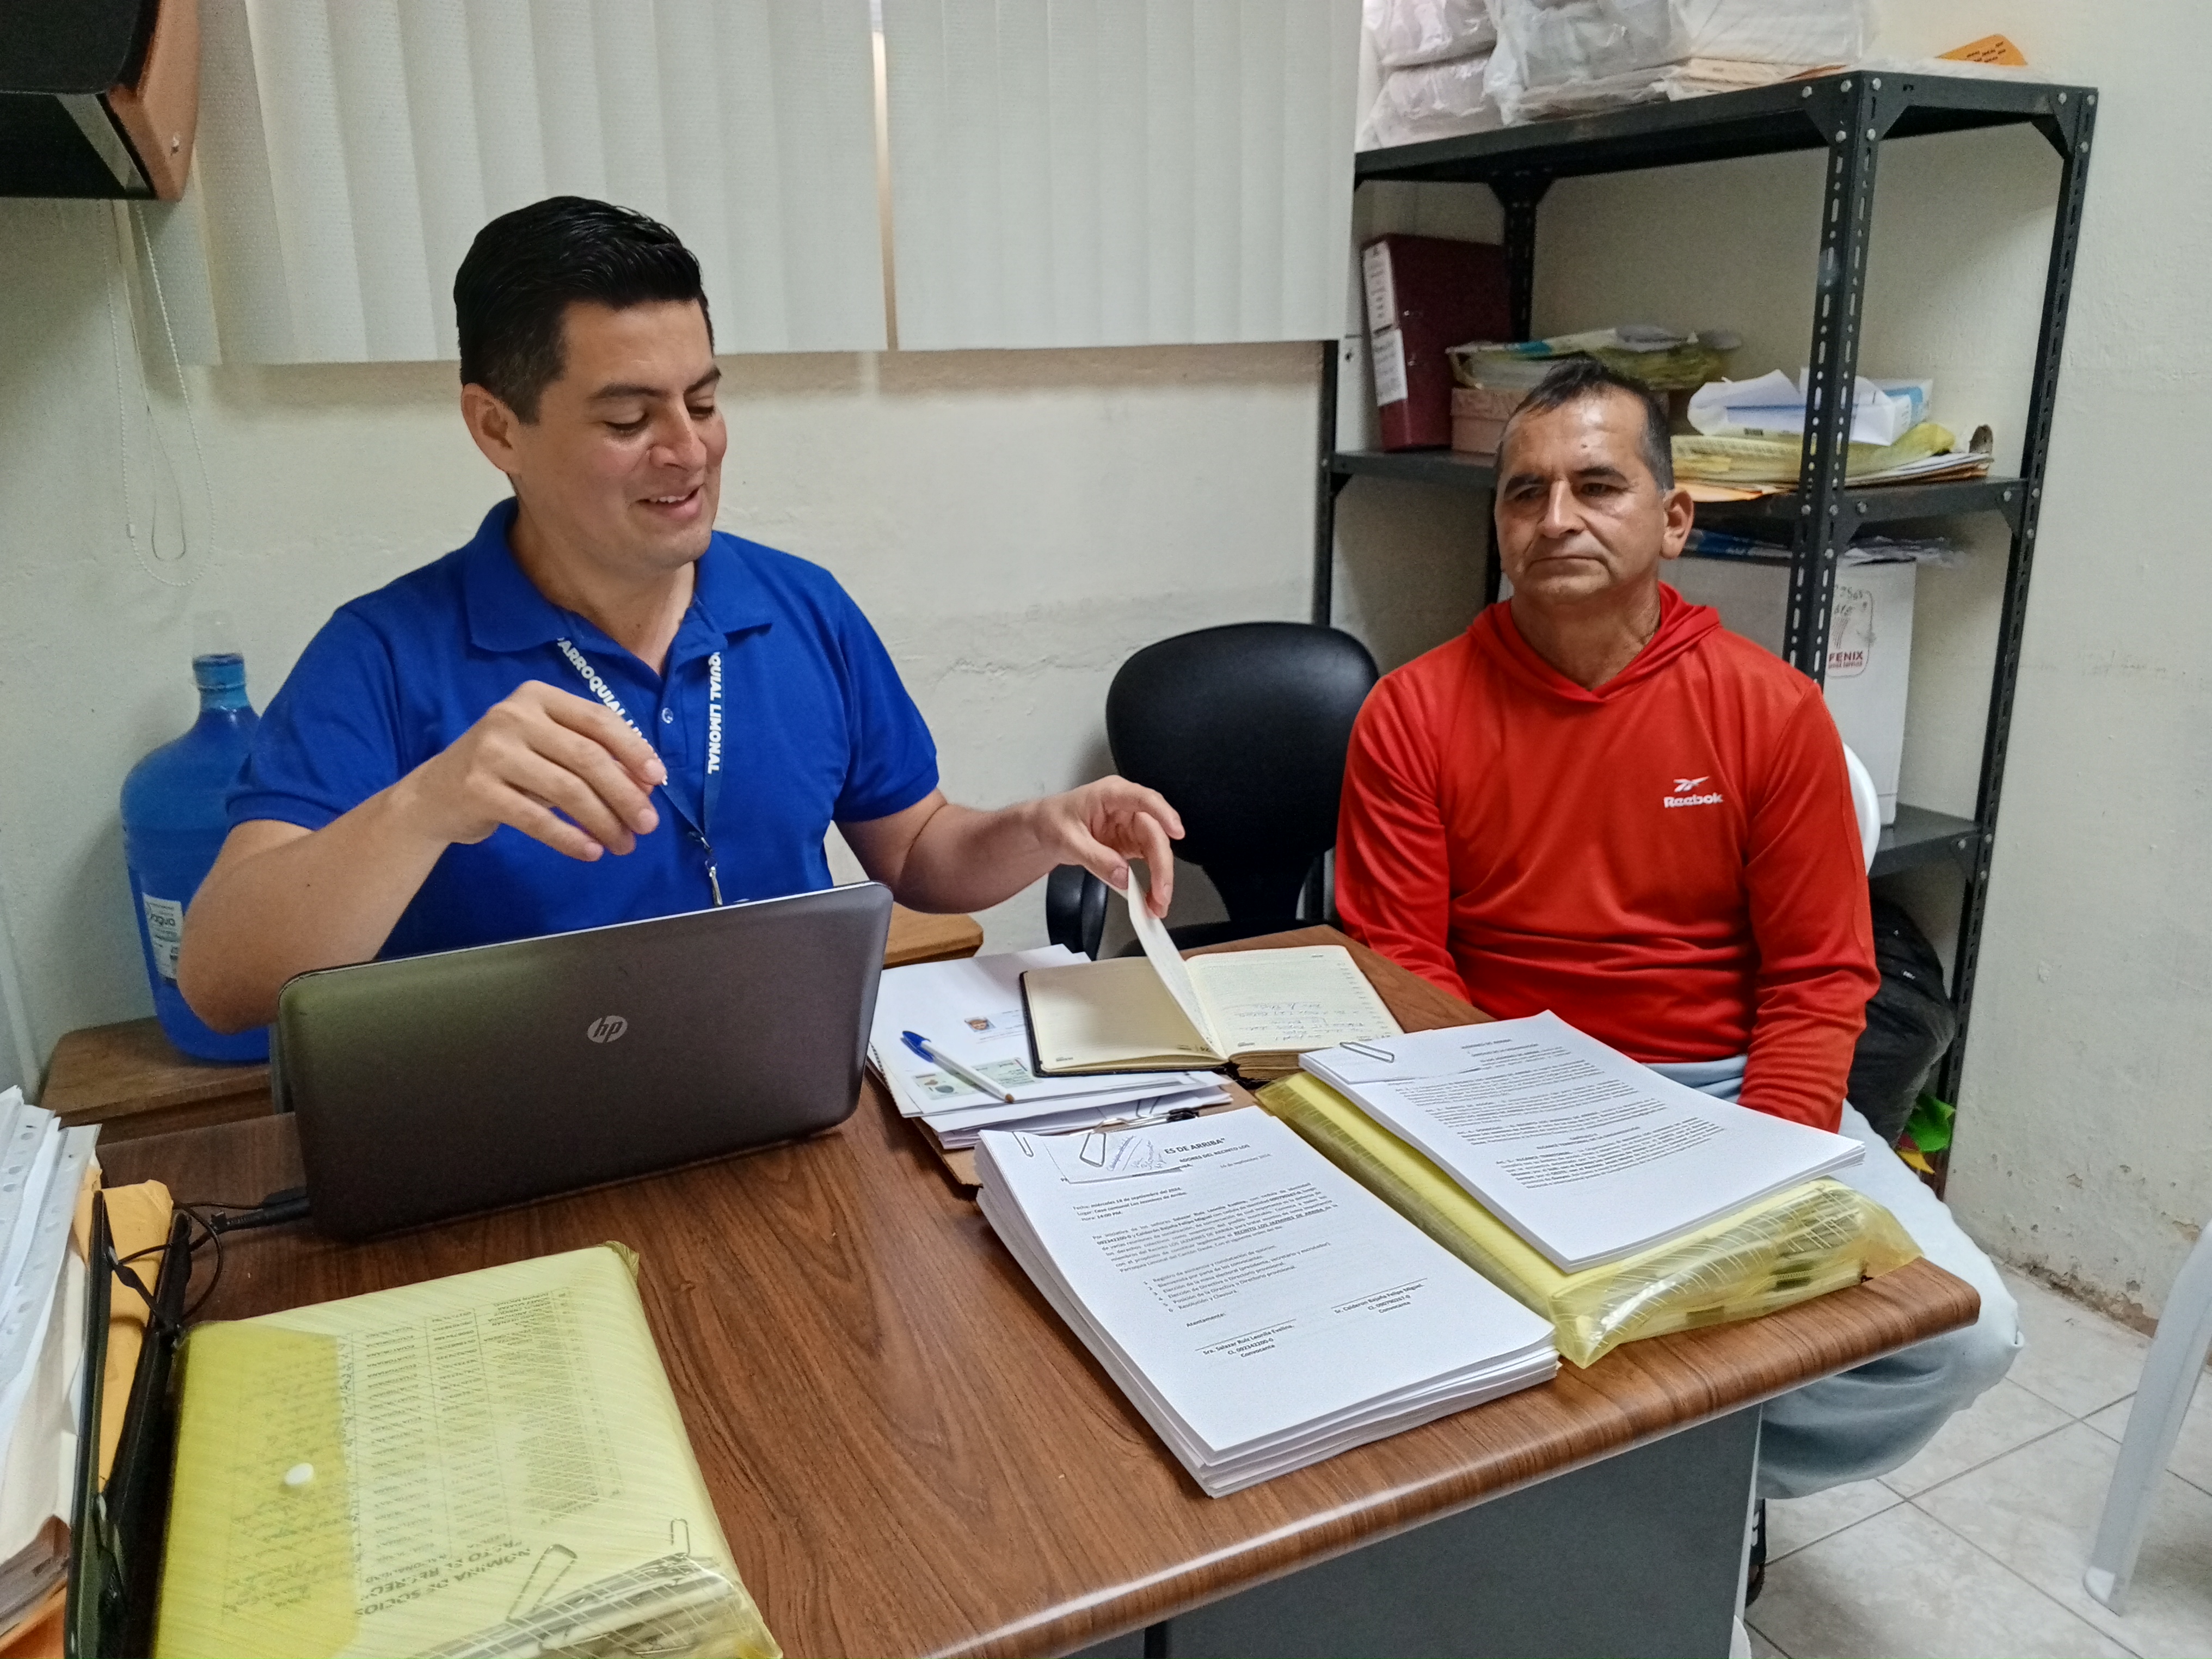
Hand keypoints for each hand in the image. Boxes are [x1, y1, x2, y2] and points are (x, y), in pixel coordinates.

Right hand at [390, 681, 668, 860]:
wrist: (435, 794)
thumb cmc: (506, 768)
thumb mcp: (547, 750)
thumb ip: (591, 757)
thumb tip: (646, 786)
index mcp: (537, 697)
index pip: (598, 720)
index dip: (634, 750)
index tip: (657, 781)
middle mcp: (513, 716)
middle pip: (587, 757)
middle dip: (625, 794)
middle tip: (648, 825)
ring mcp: (492, 751)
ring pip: (566, 789)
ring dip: (603, 821)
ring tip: (624, 844)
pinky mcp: (477, 789)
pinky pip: (536, 819)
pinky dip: (569, 838)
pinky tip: (590, 852)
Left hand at [1026, 777, 1184, 915]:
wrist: (1045, 829)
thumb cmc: (1053, 821)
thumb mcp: (1067, 839)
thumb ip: (1095, 858)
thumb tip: (1123, 876)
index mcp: (1112, 795)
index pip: (1144, 799)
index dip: (1164, 814)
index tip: (1176, 832)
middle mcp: (1128, 808)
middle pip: (1155, 833)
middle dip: (1162, 866)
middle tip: (1161, 894)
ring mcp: (1132, 827)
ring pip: (1157, 851)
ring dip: (1161, 879)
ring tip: (1157, 905)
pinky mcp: (1132, 844)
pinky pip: (1149, 863)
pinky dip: (1151, 882)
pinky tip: (1150, 899)